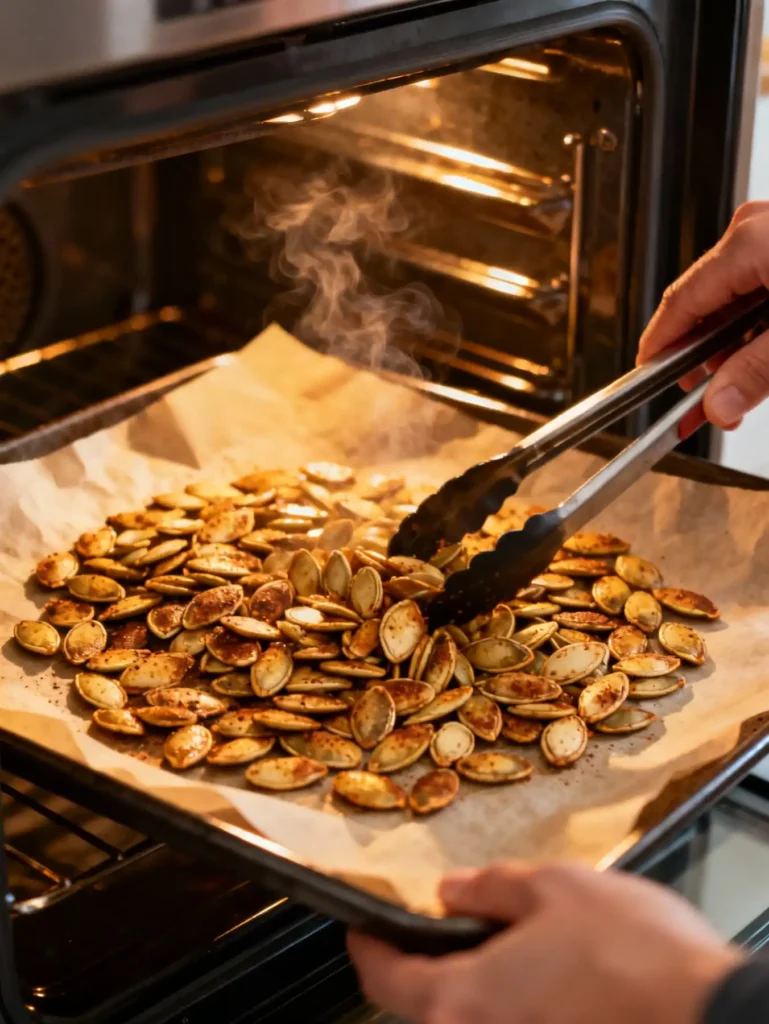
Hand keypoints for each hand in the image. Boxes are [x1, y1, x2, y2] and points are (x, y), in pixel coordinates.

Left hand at [348, 861, 741, 1023]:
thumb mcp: (554, 888)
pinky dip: (515, 1003)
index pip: (383, 978)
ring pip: (475, 1018)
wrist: (707, 1018)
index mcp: (462, 999)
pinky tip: (548, 976)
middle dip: (429, 964)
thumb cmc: (629, 951)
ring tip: (507, 942)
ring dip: (480, 983)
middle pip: (428, 1005)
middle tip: (445, 924)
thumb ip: (492, 889)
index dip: (366, 946)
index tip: (360, 926)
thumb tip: (453, 891)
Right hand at [638, 200, 768, 429]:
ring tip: (745, 379)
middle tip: (708, 400)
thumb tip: (718, 406)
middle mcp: (754, 229)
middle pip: (703, 305)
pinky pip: (754, 285)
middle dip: (704, 357)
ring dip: (733, 343)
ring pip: (731, 298)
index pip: (678, 305)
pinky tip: (761, 350)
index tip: (647, 381)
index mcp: (747, 243)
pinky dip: (754, 323)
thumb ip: (757, 372)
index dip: (659, 349)